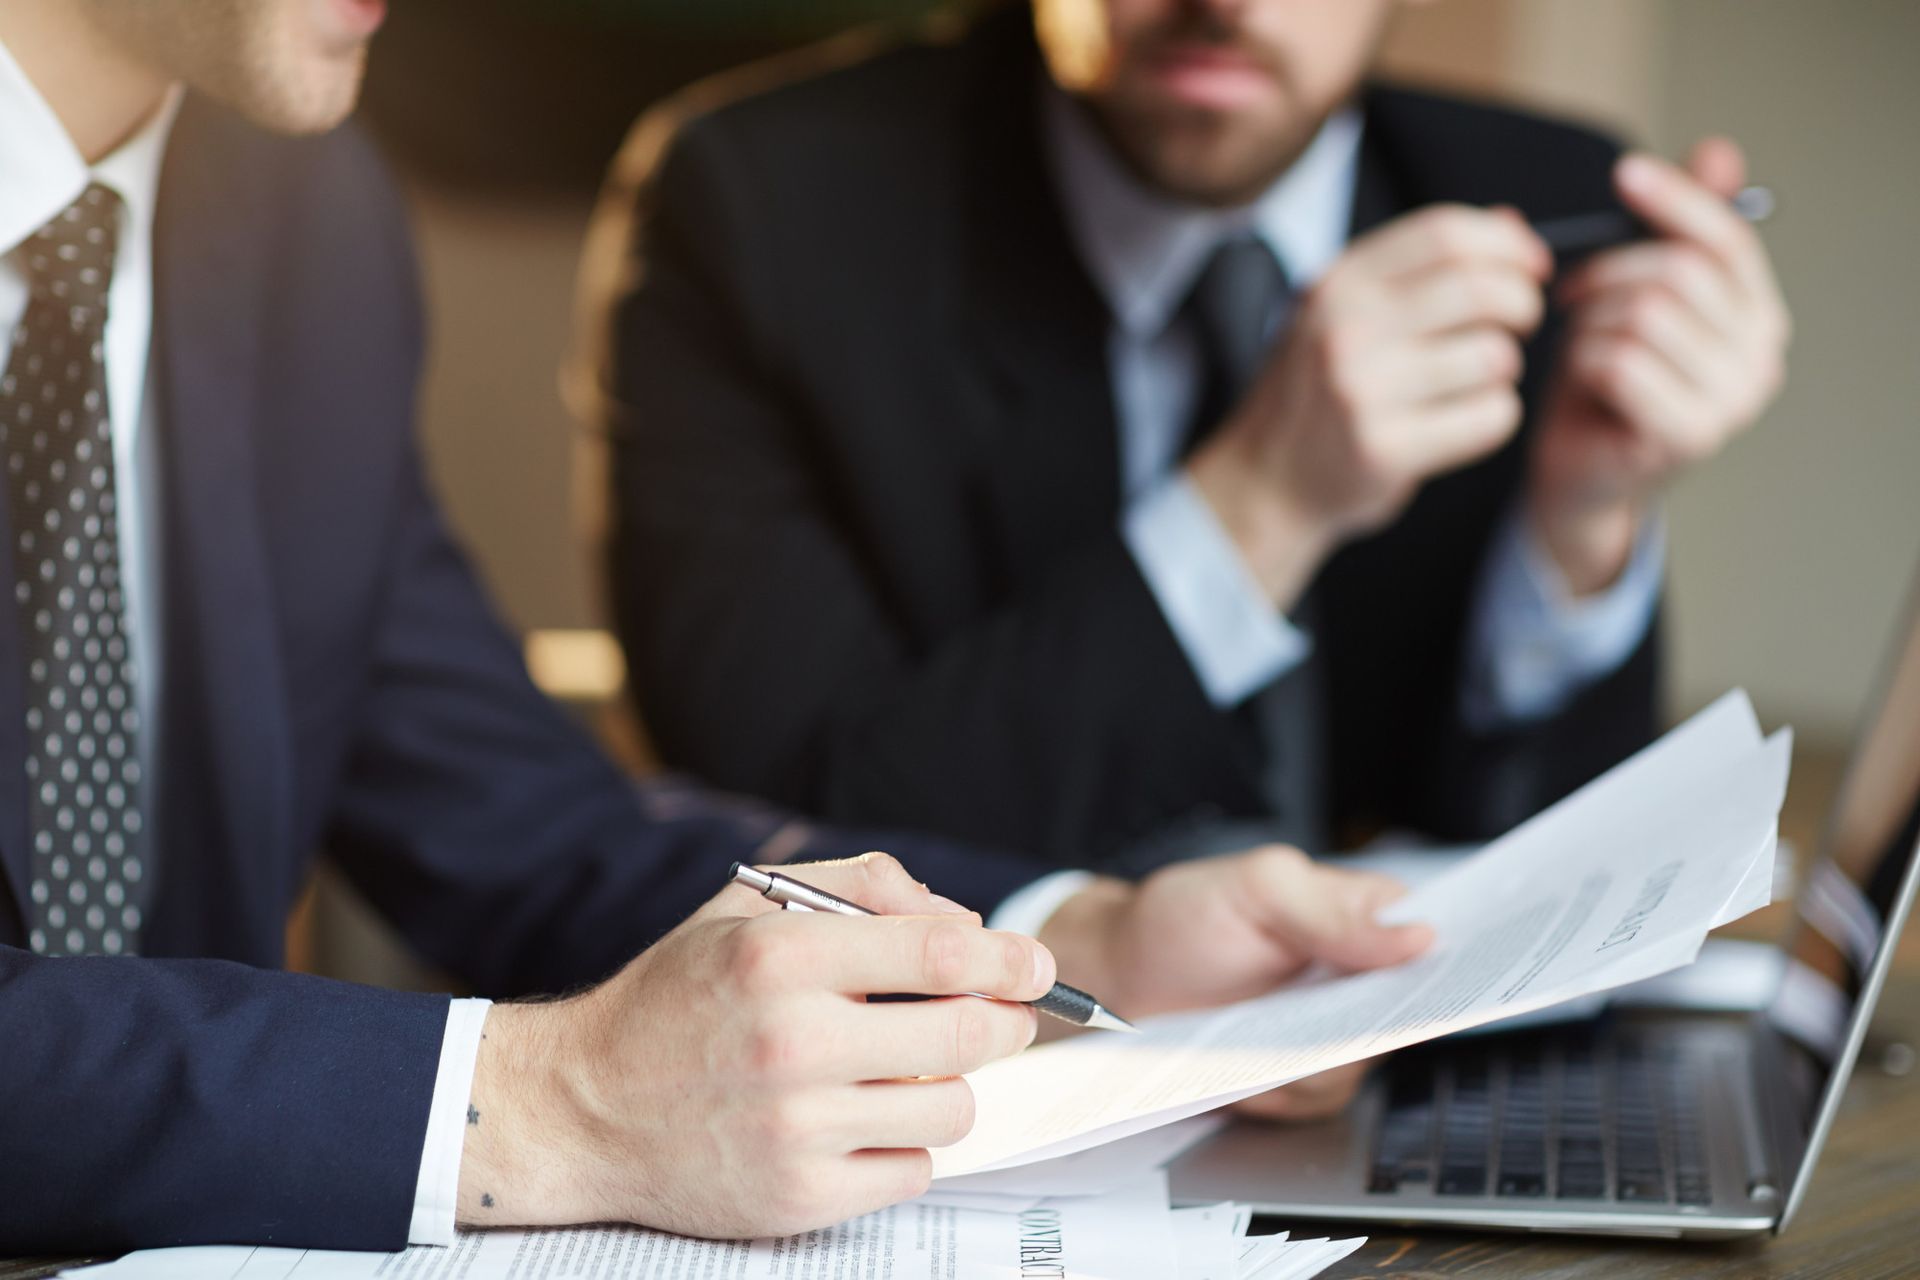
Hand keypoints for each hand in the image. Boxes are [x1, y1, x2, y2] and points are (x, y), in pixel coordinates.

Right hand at [455, 853, 1055, 1237]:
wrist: (582, 1108)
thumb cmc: (676, 998)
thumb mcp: (746, 907)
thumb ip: (860, 885)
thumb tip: (965, 920)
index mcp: (780, 955)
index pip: (943, 953)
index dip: (1011, 958)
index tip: (1036, 965)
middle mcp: (791, 1042)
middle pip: (970, 1033)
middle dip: (1005, 1021)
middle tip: (1004, 1017)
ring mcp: (796, 1129)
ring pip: (953, 1107)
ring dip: (949, 1085)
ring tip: (907, 1069)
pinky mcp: (798, 1198)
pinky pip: (913, 1169)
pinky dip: (904, 1144)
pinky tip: (860, 1120)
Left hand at [1038, 846, 1432, 1117]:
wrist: (1121, 982)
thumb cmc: (1181, 919)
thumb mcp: (1255, 889)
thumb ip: (1332, 910)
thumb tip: (1417, 936)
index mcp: (1362, 911)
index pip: (1439, 934)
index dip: (1458, 961)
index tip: (1453, 983)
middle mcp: (1358, 973)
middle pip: (1410, 1012)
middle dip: (1371, 1023)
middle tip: (1320, 1018)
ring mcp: (1333, 1029)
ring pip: (1364, 1062)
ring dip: (1311, 1059)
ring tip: (1256, 1036)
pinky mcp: (1302, 1076)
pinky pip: (1318, 1095)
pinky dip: (1279, 1089)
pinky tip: (1244, 1067)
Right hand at [1189, 205, 1549, 607]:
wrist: (1265, 481)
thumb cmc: (1320, 391)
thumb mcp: (1345, 311)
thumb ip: (1419, 267)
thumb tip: (1513, 226)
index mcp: (1338, 284)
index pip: (1445, 234)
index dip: (1508, 246)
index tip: (1531, 268)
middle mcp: (1344, 329)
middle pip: (1479, 289)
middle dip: (1521, 304)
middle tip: (1518, 325)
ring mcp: (1361, 390)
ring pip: (1493, 356)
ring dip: (1503, 369)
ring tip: (1474, 381)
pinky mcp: (1384, 449)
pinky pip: (1489, 417)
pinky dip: (1495, 418)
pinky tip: (1465, 421)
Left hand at [1532, 138, 1789, 593]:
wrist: (1579, 476)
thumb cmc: (1602, 381)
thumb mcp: (1632, 295)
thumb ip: (1671, 231)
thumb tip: (1719, 151)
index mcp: (1757, 315)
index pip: (1726, 240)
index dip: (1675, 201)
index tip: (1624, 173)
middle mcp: (1762, 356)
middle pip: (1678, 273)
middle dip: (1608, 273)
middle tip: (1568, 293)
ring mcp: (1732, 401)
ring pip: (1644, 315)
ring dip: (1589, 323)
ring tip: (1578, 346)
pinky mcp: (1690, 434)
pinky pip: (1621, 362)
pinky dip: (1584, 362)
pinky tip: (1579, 382)